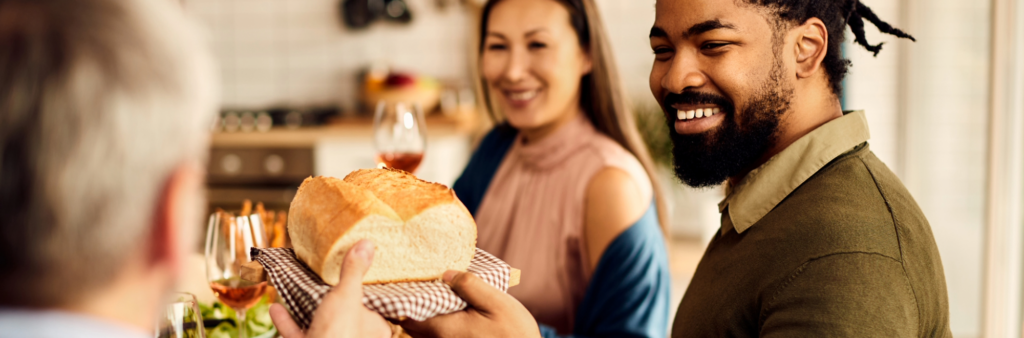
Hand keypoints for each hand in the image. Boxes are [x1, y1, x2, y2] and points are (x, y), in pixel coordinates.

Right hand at [270, 239, 391, 337]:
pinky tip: (276, 308)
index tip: (356, 277)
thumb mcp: (347, 295)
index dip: (367, 294)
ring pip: (321, 326)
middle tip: (326, 282)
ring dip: (308, 310)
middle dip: (335, 303)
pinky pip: (299, 334)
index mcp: (374, 328)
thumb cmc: (338, 334)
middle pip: (346, 317)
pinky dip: (287, 322)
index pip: (376, 308)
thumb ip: (354, 271)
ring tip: (299, 291)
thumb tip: (368, 244)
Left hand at [400, 270, 540, 337]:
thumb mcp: (496, 302)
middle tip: (407, 281)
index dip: (397, 297)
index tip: (395, 280)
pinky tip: (443, 308)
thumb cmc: (514, 334)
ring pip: (422, 331)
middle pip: (410, 323)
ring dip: (420, 313)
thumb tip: (445, 274)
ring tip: (425, 292)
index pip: (405, 314)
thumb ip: (469, 285)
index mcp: (442, 329)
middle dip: (407, 304)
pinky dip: (432, 322)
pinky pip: (434, 336)